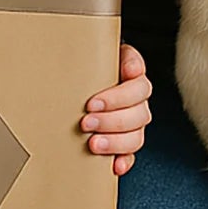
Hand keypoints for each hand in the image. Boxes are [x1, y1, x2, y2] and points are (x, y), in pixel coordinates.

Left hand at [82, 44, 151, 175]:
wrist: (77, 76)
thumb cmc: (82, 62)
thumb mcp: (86, 50)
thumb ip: (86, 49)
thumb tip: (69, 44)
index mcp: (130, 71)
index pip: (138, 83)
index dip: (118, 96)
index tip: (92, 101)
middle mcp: (136, 96)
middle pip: (138, 112)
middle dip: (111, 120)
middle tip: (86, 122)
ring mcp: (134, 119)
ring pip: (137, 134)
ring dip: (116, 141)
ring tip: (93, 143)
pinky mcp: (126, 139)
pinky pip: (132, 153)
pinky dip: (124, 160)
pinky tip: (114, 164)